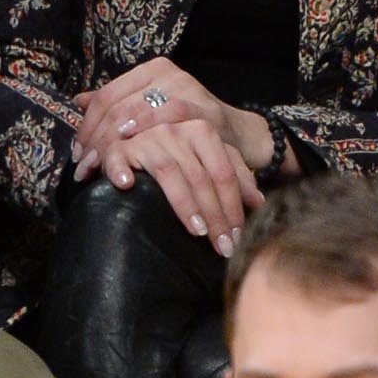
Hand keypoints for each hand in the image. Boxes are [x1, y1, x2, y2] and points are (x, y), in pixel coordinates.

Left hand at [73, 59, 267, 182]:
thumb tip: (78, 100)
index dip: (87, 127)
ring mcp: (186, 89)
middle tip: (83, 168)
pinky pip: (166, 117)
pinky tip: (130, 148)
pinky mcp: (202, 109)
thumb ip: (119, 104)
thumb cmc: (188, 126)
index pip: (107, 96)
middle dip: (96, 140)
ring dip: (113, 143)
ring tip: (99, 168)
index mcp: (151, 71)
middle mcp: (168, 74)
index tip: (78, 154)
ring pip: (134, 112)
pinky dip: (144, 132)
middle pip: (116, 106)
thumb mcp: (152, 108)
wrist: (236, 135)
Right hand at [112, 119, 263, 255]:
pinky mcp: (120, 146)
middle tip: (223, 246)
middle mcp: (177, 131)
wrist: (142, 130)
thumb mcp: (213, 159)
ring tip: (197, 232)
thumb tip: (259, 202)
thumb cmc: (183, 152)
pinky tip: (127, 186)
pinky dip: (121, 171)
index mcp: (203, 132)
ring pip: (170, 173)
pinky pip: (119, 158)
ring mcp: (148, 137)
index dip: (233, 207)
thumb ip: (237, 175)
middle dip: (215, 216)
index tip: (238, 237)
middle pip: (201, 178)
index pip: (223, 174)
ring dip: (185, 205)